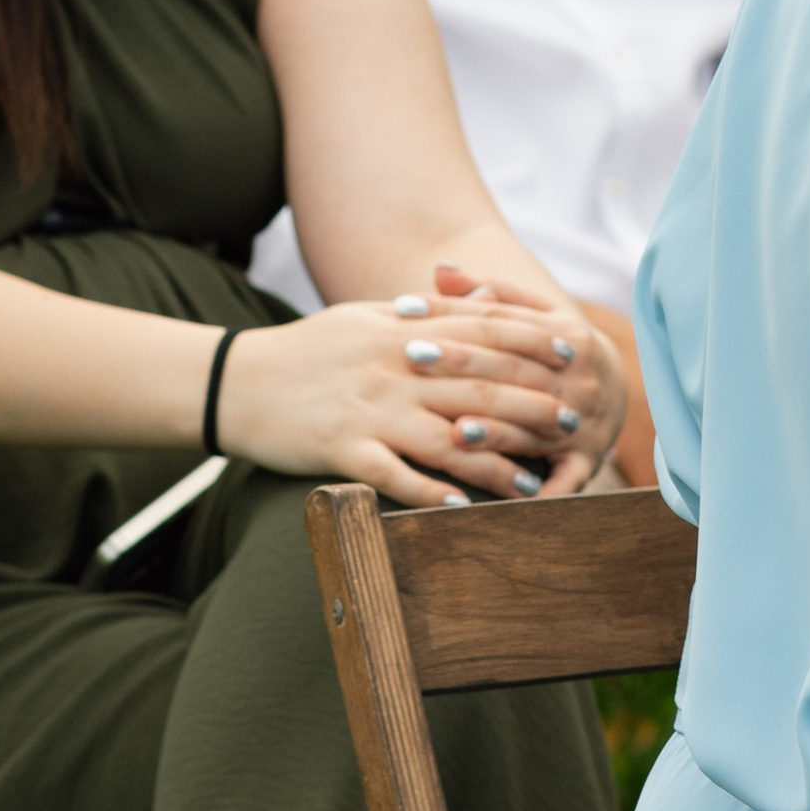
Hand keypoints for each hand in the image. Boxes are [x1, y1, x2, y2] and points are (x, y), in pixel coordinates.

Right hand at [214, 274, 618, 506]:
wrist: (238, 382)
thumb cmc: (306, 351)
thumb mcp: (363, 318)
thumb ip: (420, 313)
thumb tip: (474, 301)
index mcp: (400, 330)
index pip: (480, 330)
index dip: (531, 341)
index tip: (571, 351)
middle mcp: (392, 368)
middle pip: (478, 387)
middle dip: (532, 405)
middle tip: (571, 423)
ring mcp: (370, 411)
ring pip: (448, 437)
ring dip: (496, 462)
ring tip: (532, 480)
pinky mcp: (343, 450)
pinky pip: (397, 477)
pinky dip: (433, 494)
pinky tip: (465, 510)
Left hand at [427, 260, 627, 488]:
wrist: (615, 392)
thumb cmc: (554, 350)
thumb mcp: (535, 316)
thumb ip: (489, 295)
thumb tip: (441, 269)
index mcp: (564, 333)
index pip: (500, 320)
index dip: (450, 311)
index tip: (403, 308)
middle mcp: (577, 376)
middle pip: (513, 369)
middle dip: (461, 362)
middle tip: (411, 355)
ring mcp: (584, 421)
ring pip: (533, 425)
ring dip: (495, 431)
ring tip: (453, 429)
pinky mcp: (586, 462)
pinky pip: (561, 480)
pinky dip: (538, 492)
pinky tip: (501, 501)